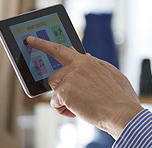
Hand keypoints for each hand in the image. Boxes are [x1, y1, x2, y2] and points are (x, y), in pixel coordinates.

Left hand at [26, 36, 143, 138]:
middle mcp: (78, 65)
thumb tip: (85, 55)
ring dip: (64, 100)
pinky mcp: (65, 90)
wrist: (120, 111)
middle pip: (54, 75)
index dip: (44, 44)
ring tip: (81, 106)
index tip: (31, 40)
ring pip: (54, 89)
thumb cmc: (118, 97)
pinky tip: (77, 111)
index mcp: (88, 61)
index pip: (62, 50)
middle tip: (65, 95)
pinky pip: (55, 102)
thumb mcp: (111, 75)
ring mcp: (71, 76)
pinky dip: (64, 110)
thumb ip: (95, 64)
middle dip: (58, 88)